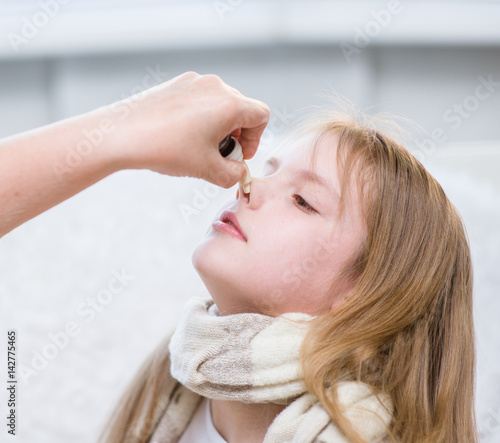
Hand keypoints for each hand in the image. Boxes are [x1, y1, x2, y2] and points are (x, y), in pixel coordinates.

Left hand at [101, 71, 269, 187]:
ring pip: (220, 104)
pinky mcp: (177, 83)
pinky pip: (201, 99)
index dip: (255, 139)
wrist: (120, 134)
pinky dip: (200, 117)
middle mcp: (215, 86)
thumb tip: (238, 171)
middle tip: (217, 156)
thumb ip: (233, 174)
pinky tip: (180, 135)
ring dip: (218, 127)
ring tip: (197, 147)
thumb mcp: (207, 170)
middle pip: (241, 109)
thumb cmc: (166, 150)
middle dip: (236, 135)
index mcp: (229, 104)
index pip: (261, 115)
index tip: (237, 155)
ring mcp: (194, 81)